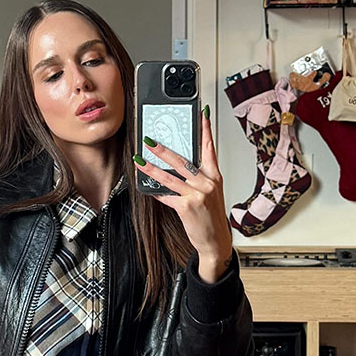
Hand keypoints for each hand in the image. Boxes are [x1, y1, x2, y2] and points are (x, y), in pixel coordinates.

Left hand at [135, 109, 233, 282]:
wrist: (215, 241)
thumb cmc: (211, 218)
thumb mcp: (211, 194)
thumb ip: (198, 179)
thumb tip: (179, 167)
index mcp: (214, 177)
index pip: (209, 148)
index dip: (205, 130)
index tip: (201, 114)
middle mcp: (207, 183)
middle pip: (183, 161)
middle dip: (164, 150)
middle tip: (151, 140)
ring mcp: (197, 195)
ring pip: (170, 178)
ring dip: (152, 169)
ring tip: (140, 160)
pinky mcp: (187, 207)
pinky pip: (167, 197)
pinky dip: (157, 192)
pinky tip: (147, 188)